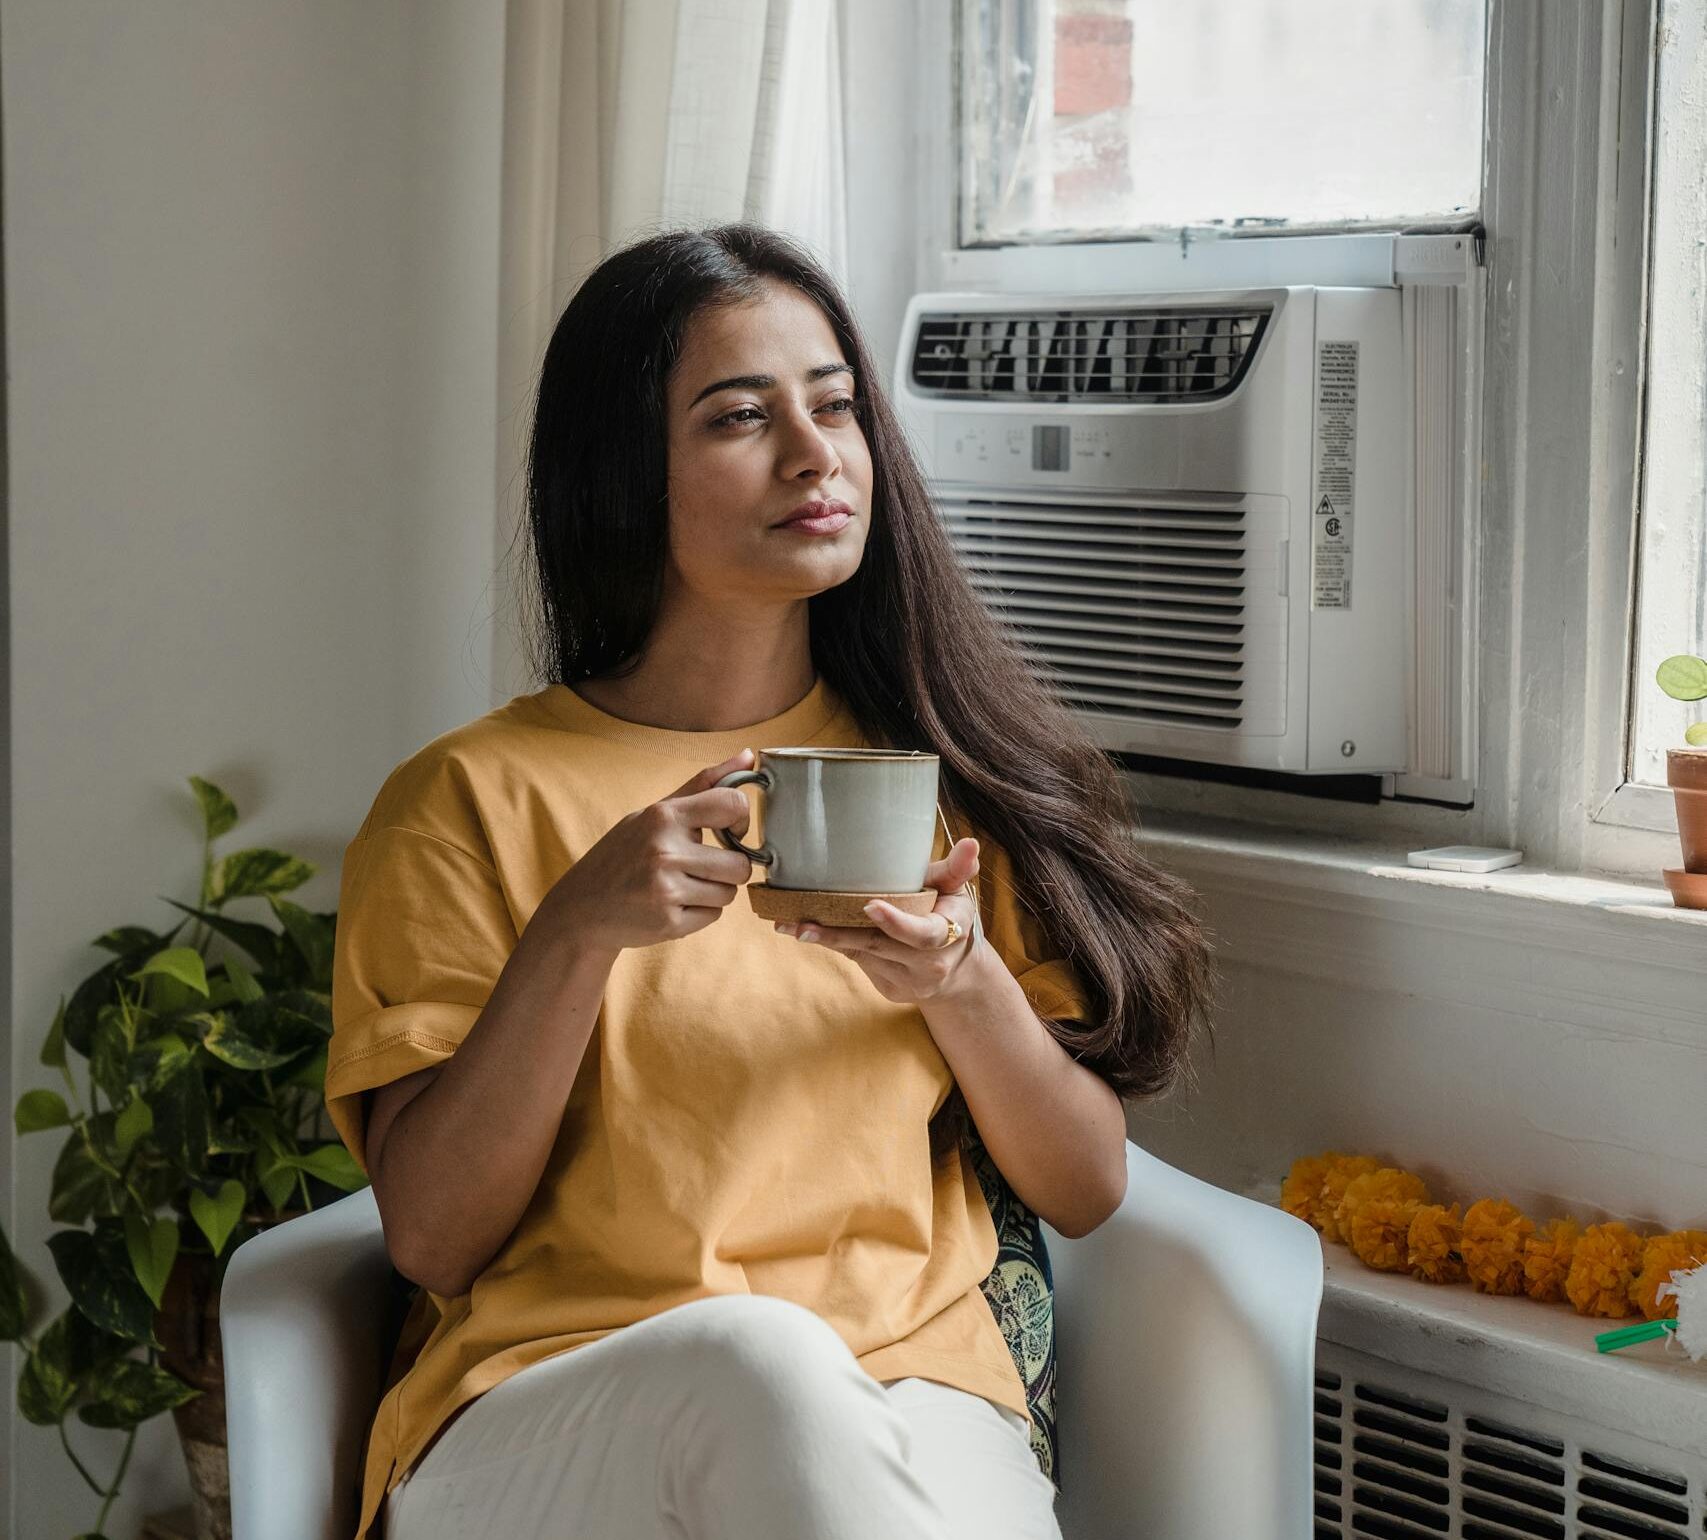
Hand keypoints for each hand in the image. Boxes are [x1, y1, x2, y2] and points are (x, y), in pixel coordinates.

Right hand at [533, 748, 758, 954]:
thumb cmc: (623, 854)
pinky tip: (674, 905)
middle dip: (729, 869)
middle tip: (703, 867)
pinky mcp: (668, 922)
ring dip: (715, 892)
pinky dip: (700, 913)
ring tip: (684, 885)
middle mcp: (665, 850)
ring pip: (729, 893)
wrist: (582, 908)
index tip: (730, 829)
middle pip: (740, 864)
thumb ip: (703, 785)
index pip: (732, 804)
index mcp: (664, 816)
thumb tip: (749, 756)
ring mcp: (666, 889)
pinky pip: (714, 916)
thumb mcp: (654, 813)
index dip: (742, 819)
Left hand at [776, 838, 985, 1004]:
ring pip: (863, 955)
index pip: (922, 933)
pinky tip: (807, 931)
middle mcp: (929, 963)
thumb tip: (970, 843)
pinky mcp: (890, 988)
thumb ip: (956, 869)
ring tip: (790, 924)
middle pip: (879, 946)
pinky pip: (859, 962)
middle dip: (839, 934)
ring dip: (826, 939)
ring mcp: (908, 980)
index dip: (896, 922)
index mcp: (948, 933)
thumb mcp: (956, 891)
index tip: (870, 906)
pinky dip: (836, 944)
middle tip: (802, 923)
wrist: (957, 969)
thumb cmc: (950, 915)